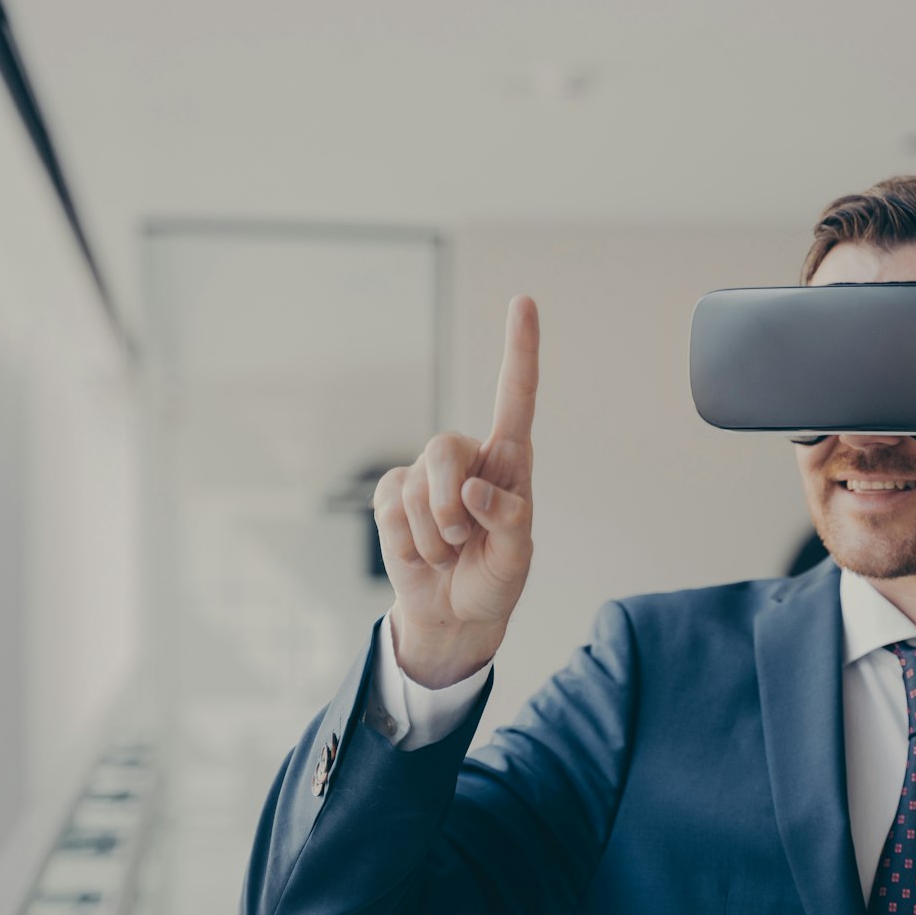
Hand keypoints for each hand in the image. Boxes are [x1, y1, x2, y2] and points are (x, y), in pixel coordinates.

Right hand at [374, 295, 538, 686]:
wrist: (455, 613)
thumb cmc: (495, 578)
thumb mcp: (517, 558)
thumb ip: (508, 520)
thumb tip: (473, 490)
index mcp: (510, 460)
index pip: (517, 396)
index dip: (520, 349)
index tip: (523, 301)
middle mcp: (468, 458)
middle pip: (445, 449)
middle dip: (448, 506)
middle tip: (461, 540)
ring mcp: (426, 475)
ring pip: (417, 486)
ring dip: (433, 535)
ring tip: (449, 553)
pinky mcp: (393, 495)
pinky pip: (392, 510)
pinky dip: (409, 543)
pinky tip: (423, 553)